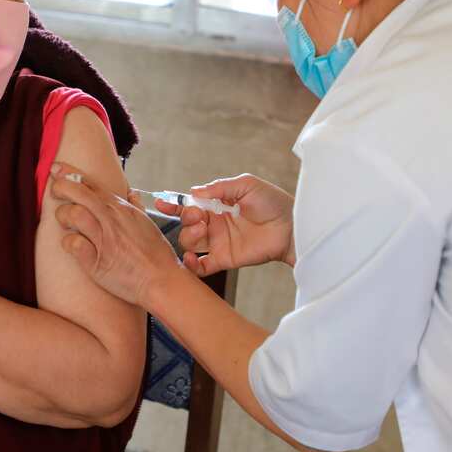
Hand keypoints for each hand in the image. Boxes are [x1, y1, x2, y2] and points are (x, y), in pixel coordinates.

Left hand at [50, 162, 181, 307]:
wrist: (161, 280)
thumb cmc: (155, 254)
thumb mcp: (147, 223)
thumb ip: (136, 207)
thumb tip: (132, 193)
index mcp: (121, 209)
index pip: (92, 184)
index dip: (69, 174)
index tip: (56, 169)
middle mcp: (111, 219)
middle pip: (79, 193)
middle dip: (61, 187)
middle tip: (54, 190)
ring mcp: (104, 239)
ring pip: (74, 214)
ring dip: (63, 215)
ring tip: (64, 221)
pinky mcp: (97, 262)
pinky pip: (74, 244)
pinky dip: (68, 242)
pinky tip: (71, 244)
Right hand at [157, 174, 294, 276]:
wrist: (291, 226)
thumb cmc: (273, 202)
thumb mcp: (246, 185)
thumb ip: (220, 187)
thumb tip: (194, 191)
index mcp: (217, 206)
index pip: (189, 205)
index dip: (174, 205)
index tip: (161, 203)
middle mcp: (214, 225)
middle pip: (186, 225)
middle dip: (186, 219)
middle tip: (199, 216)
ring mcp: (219, 243)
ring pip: (190, 244)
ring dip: (189, 237)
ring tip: (203, 231)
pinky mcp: (225, 259)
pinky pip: (202, 267)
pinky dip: (192, 266)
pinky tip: (191, 260)